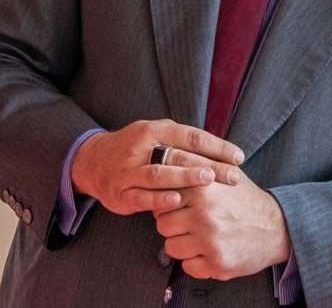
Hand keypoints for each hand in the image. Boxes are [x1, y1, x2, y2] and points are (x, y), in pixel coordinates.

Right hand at [71, 118, 244, 215]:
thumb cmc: (135, 148)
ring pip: (158, 173)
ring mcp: (129, 171)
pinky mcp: (121, 193)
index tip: (238, 156)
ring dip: (184, 177)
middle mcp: (141, 148)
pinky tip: (177, 201)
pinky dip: (160, 199)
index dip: (216, 145)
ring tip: (207, 181)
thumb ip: (181, 141)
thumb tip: (220, 150)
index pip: (190, 136)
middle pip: (178, 155)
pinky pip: (142, 196)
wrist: (92, 161)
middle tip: (232, 175)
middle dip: (208, 165)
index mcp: (154, 130)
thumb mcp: (155, 135)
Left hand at [152, 166, 290, 279]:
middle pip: (162, 224)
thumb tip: (165, 157)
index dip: (169, 202)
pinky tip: (208, 251)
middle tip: (190, 222)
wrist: (277, 228)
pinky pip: (187, 267)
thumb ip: (197, 165)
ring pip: (171, 247)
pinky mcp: (217, 264)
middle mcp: (204, 215)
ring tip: (199, 236)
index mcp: (203, 189)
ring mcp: (210, 242)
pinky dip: (195, 262)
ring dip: (182, 244)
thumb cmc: (247, 199)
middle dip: (173, 224)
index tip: (178, 205)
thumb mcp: (226, 173)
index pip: (162, 198)